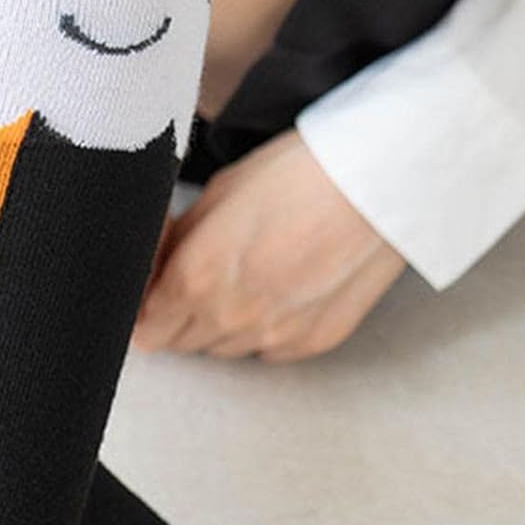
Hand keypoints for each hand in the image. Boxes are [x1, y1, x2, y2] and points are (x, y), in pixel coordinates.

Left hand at [134, 129, 405, 361]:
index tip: (155, 296)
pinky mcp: (313, 341)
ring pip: (224, 349)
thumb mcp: (217, 195)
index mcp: (195, 279)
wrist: (380, 179)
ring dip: (222, 325)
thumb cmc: (297, 173)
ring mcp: (274, 335)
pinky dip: (266, 330)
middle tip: (202, 279)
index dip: (145, 312)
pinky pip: (269, 351)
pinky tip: (282, 291)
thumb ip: (178, 243)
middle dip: (180, 317)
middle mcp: (230, 317)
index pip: (145, 330)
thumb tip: (157, 268)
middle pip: (182, 342)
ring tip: (248, 279)